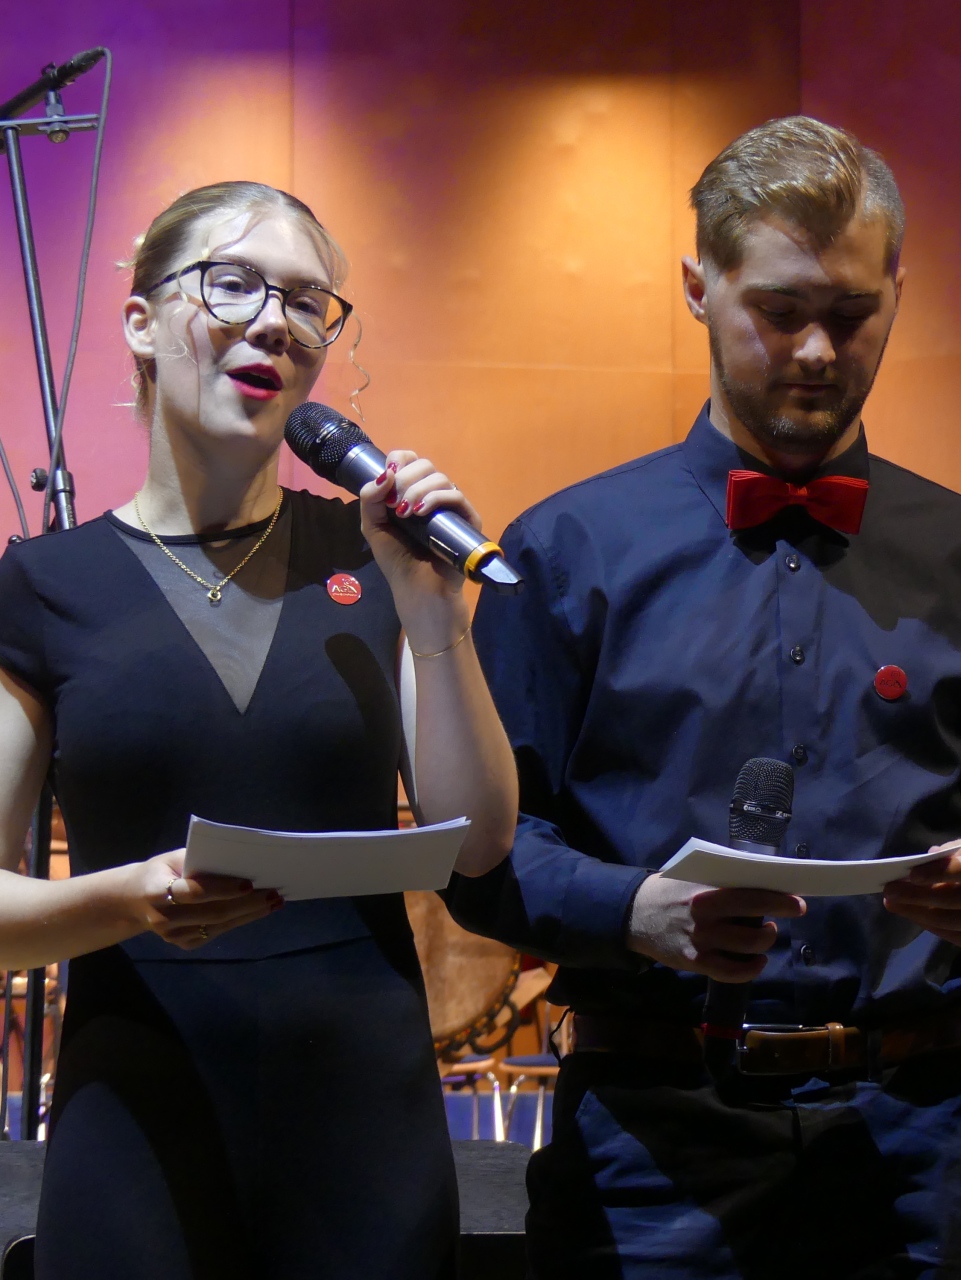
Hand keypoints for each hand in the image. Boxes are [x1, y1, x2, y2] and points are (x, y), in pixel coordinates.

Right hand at [121, 848, 282, 949]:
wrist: (134, 900)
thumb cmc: (161, 871)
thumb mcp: (173, 859)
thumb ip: (200, 861)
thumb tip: (239, 862)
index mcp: (158, 890)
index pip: (194, 892)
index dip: (222, 889)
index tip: (249, 883)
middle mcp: (164, 918)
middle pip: (212, 912)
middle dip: (247, 904)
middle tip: (273, 893)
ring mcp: (173, 935)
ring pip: (219, 925)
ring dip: (250, 914)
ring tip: (274, 902)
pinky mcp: (184, 944)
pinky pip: (217, 932)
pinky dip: (240, 921)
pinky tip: (259, 911)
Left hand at [359, 450, 480, 610]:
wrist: (417, 589)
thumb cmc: (397, 560)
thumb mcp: (373, 526)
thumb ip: (370, 498)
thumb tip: (385, 473)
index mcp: (411, 492)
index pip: (410, 459)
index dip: (399, 460)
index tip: (388, 478)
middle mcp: (432, 495)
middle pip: (424, 465)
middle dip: (405, 479)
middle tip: (394, 504)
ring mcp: (451, 506)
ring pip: (440, 478)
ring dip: (417, 490)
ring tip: (406, 513)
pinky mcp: (467, 519)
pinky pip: (456, 495)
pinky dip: (436, 498)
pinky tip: (421, 512)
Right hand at [627, 872, 806, 980]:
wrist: (635, 913)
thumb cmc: (670, 890)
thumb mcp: (694, 877)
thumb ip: (722, 881)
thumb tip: (761, 883)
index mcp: (708, 891)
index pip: (753, 896)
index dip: (779, 901)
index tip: (798, 904)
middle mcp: (706, 917)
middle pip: (754, 926)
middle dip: (775, 926)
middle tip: (778, 923)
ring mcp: (701, 942)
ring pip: (747, 949)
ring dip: (763, 944)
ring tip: (765, 937)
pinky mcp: (696, 962)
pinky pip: (731, 972)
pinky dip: (750, 969)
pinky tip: (756, 962)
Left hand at [883, 845, 960, 945]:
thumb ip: (957, 851)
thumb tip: (931, 855)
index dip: (940, 872)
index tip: (912, 874)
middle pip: (955, 900)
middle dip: (919, 897)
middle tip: (889, 892)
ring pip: (954, 922)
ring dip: (920, 914)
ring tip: (893, 903)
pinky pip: (958, 936)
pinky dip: (935, 926)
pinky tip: (915, 916)